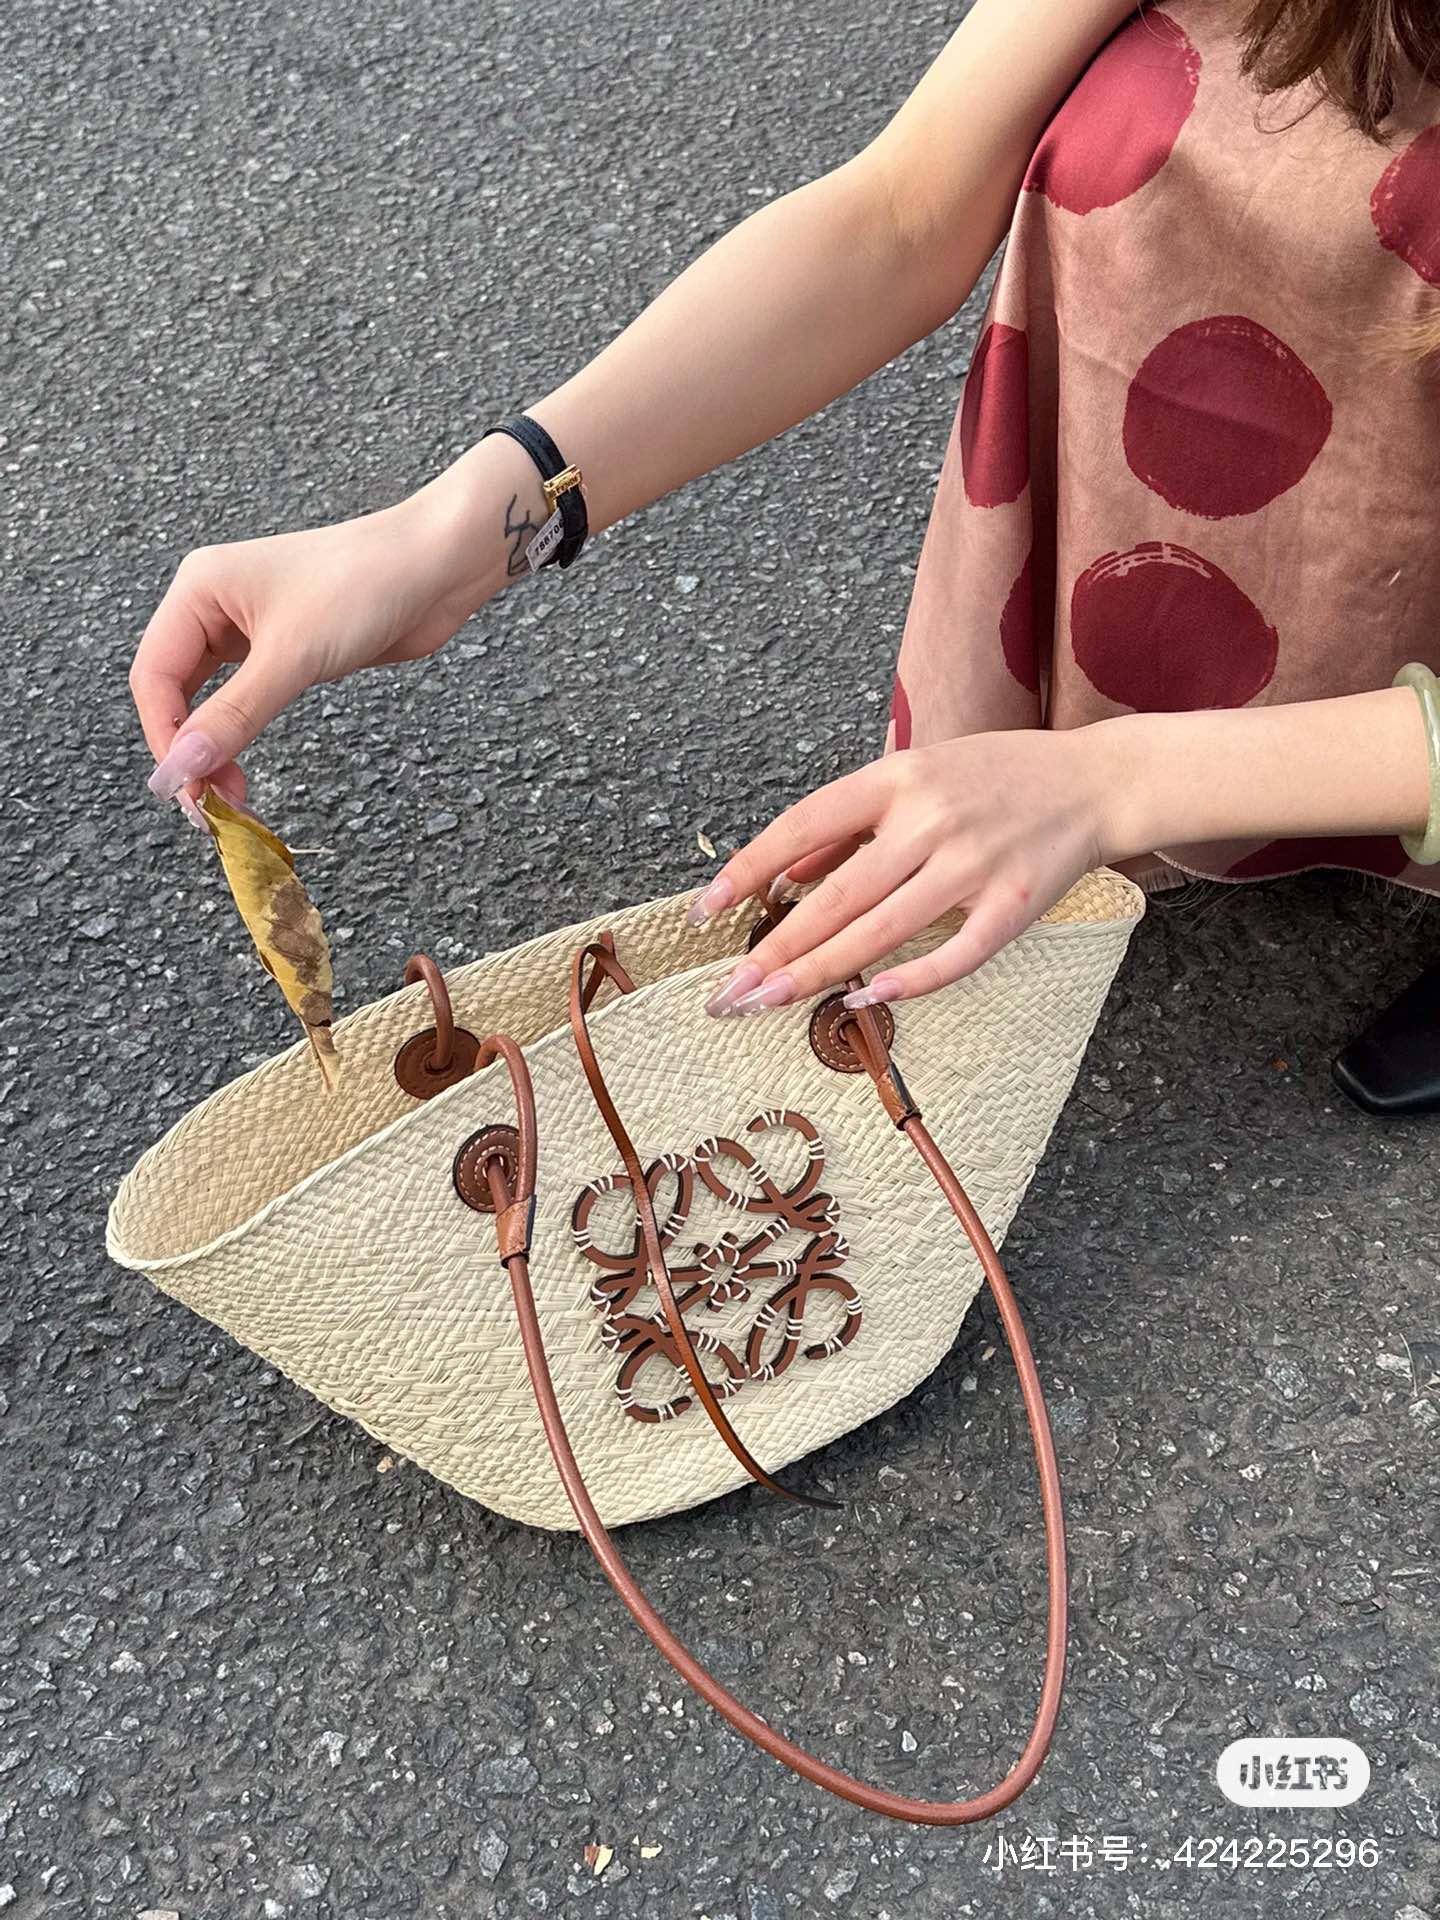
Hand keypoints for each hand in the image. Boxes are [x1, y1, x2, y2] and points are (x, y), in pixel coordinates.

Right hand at [130, 435, 540, 815]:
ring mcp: (250, 627)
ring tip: (230, 796)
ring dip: (213, 747)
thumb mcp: (293, 657)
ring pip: (209, 699)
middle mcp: (214, 605)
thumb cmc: (364, 586)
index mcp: (199, 588)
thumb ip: (235, 715)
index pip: (154, 675)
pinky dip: (242, 734)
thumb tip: (182, 767)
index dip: (164, 736)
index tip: (184, 789)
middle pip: (175, 690)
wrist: (436, 566)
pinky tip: (245, 765)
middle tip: (209, 805)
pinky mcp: (286, 649)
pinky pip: (245, 699)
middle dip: (187, 748)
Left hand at [689, 727, 1132, 1013]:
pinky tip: (862, 1000)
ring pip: (881, 931)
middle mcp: (932, 818)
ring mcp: (975, 864)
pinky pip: (954, 956)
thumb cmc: (995, 778)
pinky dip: (907, 981)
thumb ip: (850, 824)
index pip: (804, 824)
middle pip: (836, 896)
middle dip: (774, 949)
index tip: (705, 911)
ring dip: (818, 973)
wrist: (1095, 781)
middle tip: (727, 993)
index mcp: (899, 777)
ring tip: (768, 1003)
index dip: (748, 868)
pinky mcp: (1015, 904)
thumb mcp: (916, 774)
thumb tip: (783, 877)